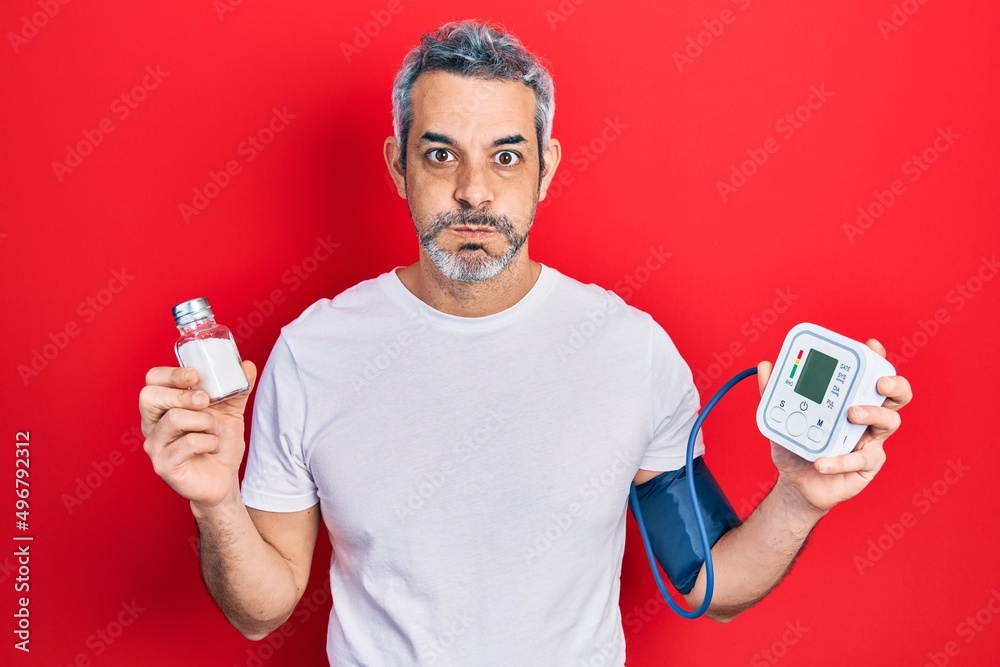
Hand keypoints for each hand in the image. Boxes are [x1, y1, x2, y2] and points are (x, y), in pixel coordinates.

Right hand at [140, 362, 256, 508]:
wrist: (223, 479)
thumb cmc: (219, 443)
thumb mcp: (230, 411)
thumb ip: (238, 388)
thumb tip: (247, 365)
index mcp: (164, 406)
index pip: (153, 380)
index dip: (172, 373)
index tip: (196, 375)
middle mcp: (153, 424)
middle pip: (149, 396)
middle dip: (183, 394)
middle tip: (206, 401)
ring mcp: (155, 445)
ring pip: (173, 418)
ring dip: (205, 421)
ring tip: (215, 430)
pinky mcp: (164, 465)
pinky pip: (186, 444)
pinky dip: (208, 441)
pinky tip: (213, 446)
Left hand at [757, 339, 911, 513]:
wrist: (796, 483)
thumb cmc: (797, 446)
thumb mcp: (783, 418)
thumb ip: (774, 393)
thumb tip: (765, 366)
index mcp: (852, 399)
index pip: (871, 375)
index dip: (877, 359)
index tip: (872, 346)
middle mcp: (868, 417)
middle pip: (898, 395)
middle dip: (894, 383)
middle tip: (879, 382)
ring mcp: (871, 441)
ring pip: (889, 421)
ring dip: (872, 413)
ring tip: (851, 413)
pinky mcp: (867, 465)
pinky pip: (860, 459)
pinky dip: (840, 460)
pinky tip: (821, 462)